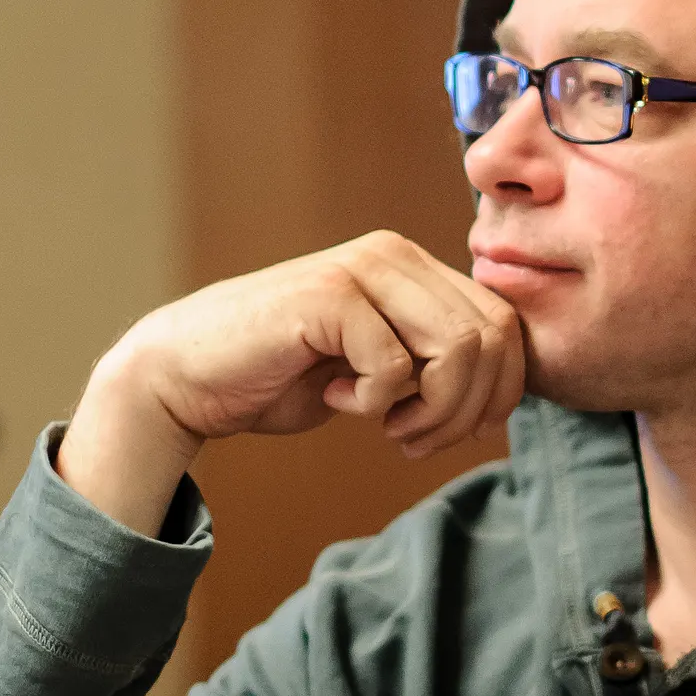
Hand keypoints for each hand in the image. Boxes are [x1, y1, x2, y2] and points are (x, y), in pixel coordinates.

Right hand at [59, 230, 524, 532]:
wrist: (189, 374)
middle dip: (469, 409)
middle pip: (493, 337)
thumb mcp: (380, 371)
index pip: (506, 324)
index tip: (463, 432)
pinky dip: (375, 404)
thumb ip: (434, 367)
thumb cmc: (284, 377)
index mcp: (416, 268)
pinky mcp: (330, 295)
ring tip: (389, 428)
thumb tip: (502, 404)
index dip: (502, 390)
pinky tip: (334, 398)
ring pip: (457, 349)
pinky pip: (394, 367)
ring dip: (431, 411)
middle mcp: (395, 255)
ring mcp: (363, 269)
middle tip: (419, 440)